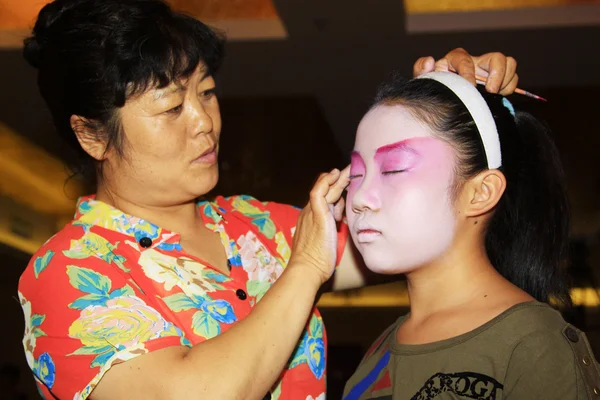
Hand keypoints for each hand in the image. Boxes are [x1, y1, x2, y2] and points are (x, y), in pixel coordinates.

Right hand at [288, 167, 349, 284]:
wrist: (306, 270)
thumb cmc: (316, 262)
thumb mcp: (324, 243)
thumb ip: (330, 231)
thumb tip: (340, 224)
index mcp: (310, 219)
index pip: (323, 199)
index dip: (334, 191)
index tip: (345, 187)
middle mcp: (309, 212)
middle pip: (324, 191)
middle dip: (337, 180)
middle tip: (350, 171)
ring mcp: (311, 212)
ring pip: (324, 189)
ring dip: (337, 178)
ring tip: (349, 169)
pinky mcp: (316, 215)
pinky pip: (319, 192)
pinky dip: (326, 181)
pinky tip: (336, 174)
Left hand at [413, 48, 517, 95]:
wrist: (443, 104)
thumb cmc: (436, 89)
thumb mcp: (426, 81)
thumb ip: (422, 70)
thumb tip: (431, 61)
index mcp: (454, 60)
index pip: (464, 59)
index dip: (468, 73)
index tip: (469, 87)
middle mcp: (474, 62)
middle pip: (496, 57)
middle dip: (496, 75)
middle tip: (489, 91)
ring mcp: (487, 70)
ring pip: (508, 63)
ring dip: (505, 80)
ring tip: (494, 93)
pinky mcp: (498, 79)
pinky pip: (513, 77)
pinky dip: (509, 87)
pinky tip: (497, 96)